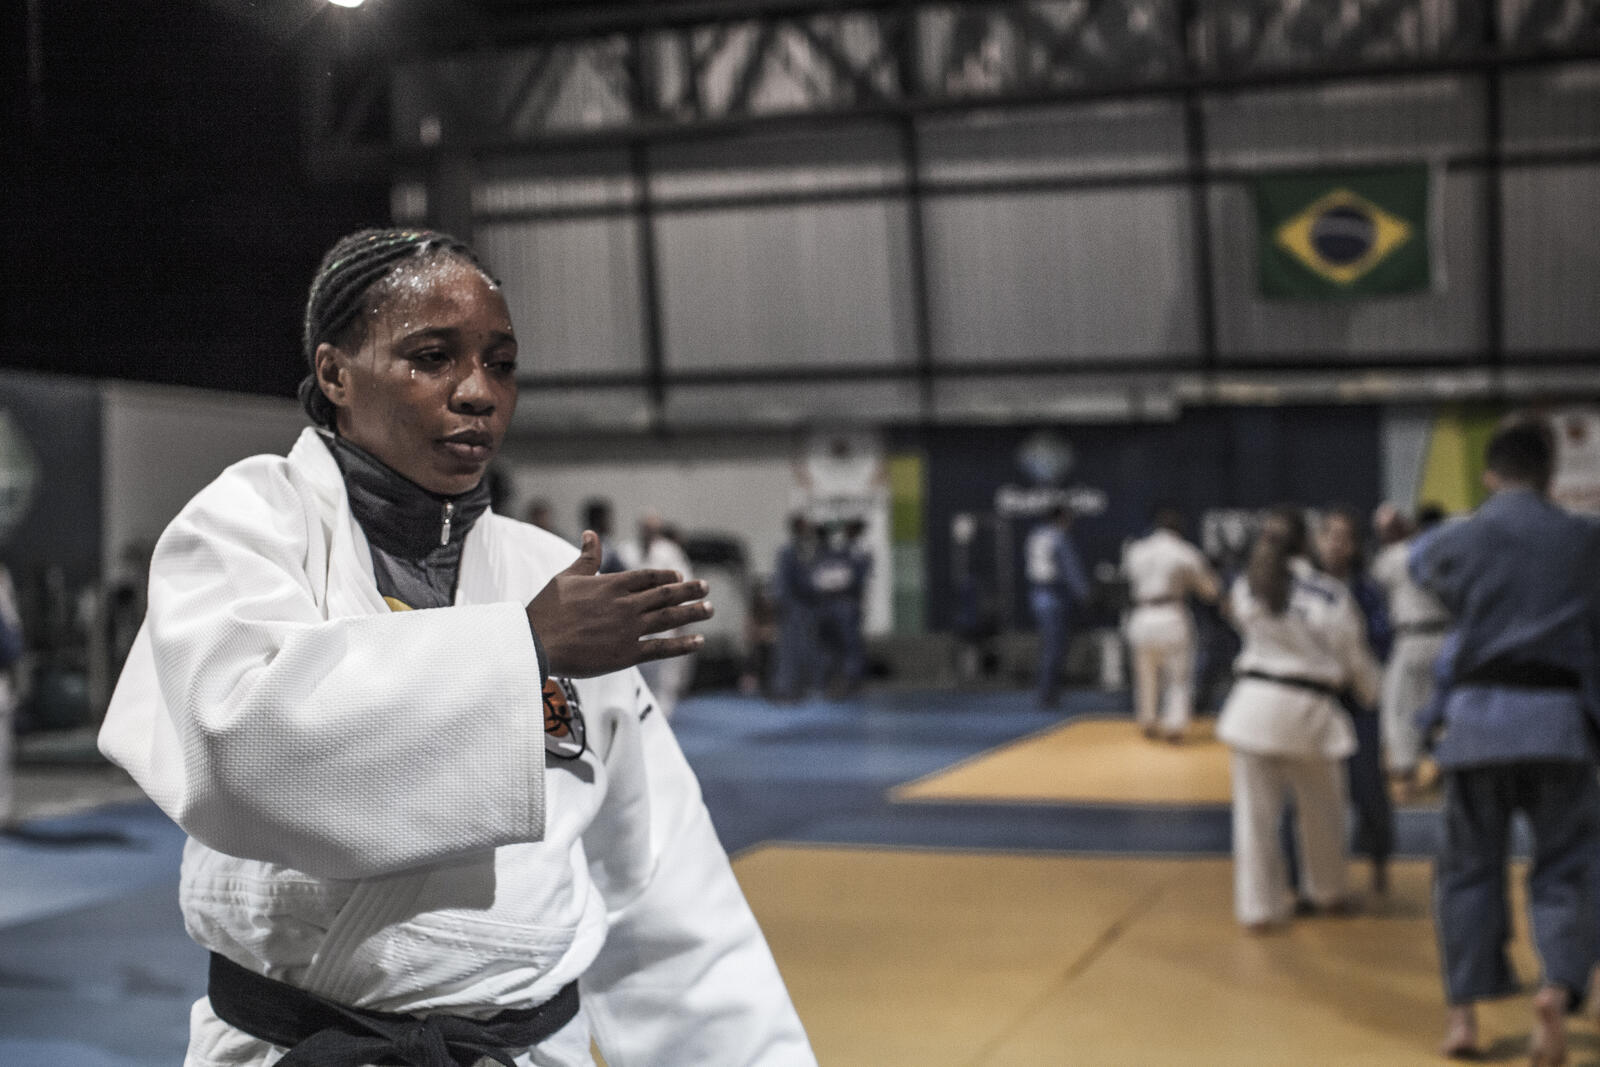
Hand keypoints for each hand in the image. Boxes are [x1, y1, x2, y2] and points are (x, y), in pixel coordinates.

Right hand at [526, 531, 711, 678]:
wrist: (538, 642)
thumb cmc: (548, 610)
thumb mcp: (567, 577)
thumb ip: (586, 558)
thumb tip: (590, 534)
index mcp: (612, 584)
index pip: (648, 576)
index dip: (666, 575)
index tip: (680, 575)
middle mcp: (626, 604)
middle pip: (665, 594)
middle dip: (689, 590)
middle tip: (706, 588)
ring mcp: (629, 629)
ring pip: (668, 618)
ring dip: (692, 613)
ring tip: (709, 609)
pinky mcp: (627, 654)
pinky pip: (661, 648)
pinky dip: (682, 644)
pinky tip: (699, 640)